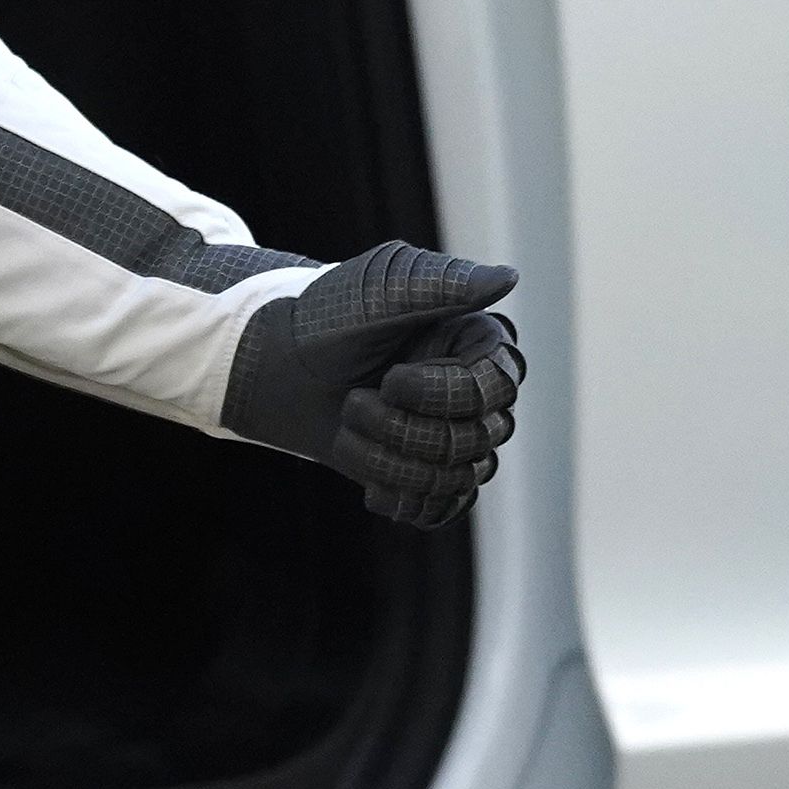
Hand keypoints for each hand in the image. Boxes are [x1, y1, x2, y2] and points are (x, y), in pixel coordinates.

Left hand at [218, 241, 521, 528]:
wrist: (281, 362)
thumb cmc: (331, 316)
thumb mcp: (378, 289)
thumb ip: (441, 283)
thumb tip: (507, 279)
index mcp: (483, 345)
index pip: (492, 392)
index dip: (438, 396)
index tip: (389, 379)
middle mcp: (483, 396)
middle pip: (471, 443)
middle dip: (397, 428)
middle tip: (353, 402)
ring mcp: (460, 439)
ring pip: (452, 480)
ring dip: (383, 460)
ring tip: (348, 428)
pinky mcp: (432, 476)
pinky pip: (437, 509)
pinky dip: (396, 497)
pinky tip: (367, 480)